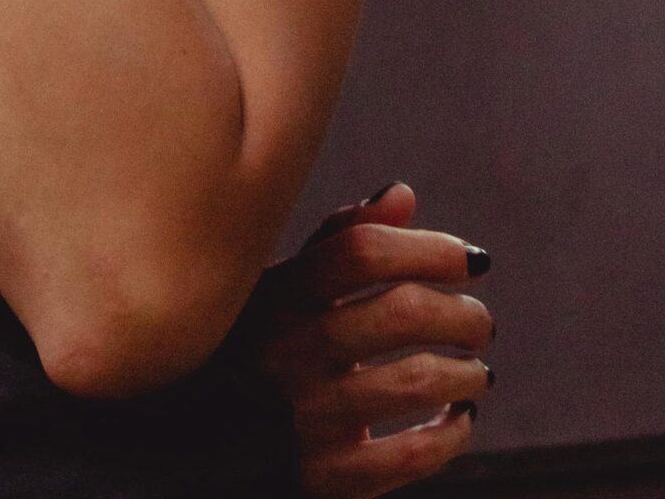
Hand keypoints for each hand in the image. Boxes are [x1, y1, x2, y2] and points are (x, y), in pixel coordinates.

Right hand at [230, 183, 492, 495]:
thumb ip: (335, 241)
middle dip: (463, 313)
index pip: (363, 251)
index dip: (431, 248)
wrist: (183, 449)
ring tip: (476, 370)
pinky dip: (452, 434)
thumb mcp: (271, 291)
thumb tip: (403, 193)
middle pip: (402, 310)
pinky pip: (410, 454)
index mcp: (274, 294)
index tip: (473, 259)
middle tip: (481, 322)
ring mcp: (303, 418)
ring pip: (417, 380)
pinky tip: (459, 419)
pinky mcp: (321, 479)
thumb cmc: (243, 352)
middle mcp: (286, 350)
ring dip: (466, 371)